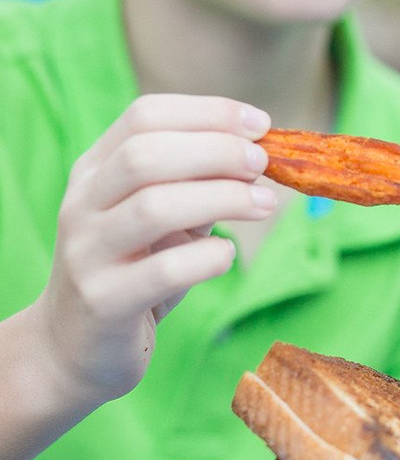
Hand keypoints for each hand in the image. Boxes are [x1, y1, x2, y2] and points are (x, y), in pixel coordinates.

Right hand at [32, 94, 276, 407]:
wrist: (75, 346)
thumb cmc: (135, 271)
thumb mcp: (162, 219)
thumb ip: (195, 185)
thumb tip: (257, 156)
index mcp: (95, 171)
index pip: (145, 116)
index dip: (209, 113)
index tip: (260, 123)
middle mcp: (83, 204)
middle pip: (147, 154)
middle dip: (217, 151)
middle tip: (263, 163)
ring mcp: (88, 253)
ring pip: (154, 207)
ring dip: (222, 198)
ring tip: (264, 204)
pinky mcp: (105, 301)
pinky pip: (165, 271)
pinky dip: (209, 258)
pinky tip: (226, 257)